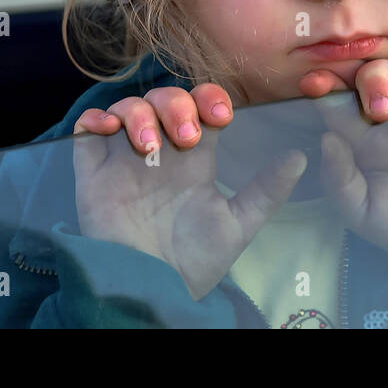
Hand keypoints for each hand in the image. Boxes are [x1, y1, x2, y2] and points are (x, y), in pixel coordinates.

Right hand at [72, 85, 307, 299]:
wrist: (153, 288)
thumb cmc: (195, 262)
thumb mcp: (237, 224)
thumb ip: (267, 190)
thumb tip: (301, 156)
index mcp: (194, 158)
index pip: (201, 107)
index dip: (210, 98)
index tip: (222, 116)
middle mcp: (161, 151)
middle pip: (165, 99)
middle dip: (176, 105)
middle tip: (186, 137)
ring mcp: (125, 158)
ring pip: (129, 107)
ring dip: (140, 114)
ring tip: (151, 146)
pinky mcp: (93, 171)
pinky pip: (86, 130)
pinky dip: (95, 120)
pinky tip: (109, 131)